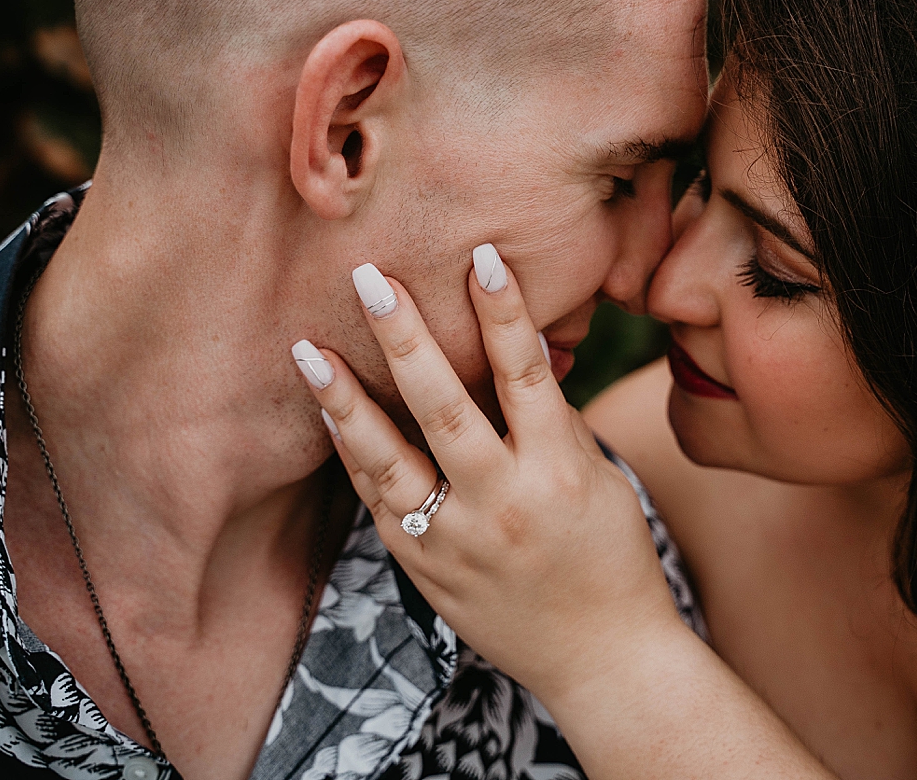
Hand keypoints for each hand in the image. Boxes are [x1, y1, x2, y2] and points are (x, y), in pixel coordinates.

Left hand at [291, 247, 686, 707]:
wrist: (603, 659)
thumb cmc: (610, 556)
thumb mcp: (598, 478)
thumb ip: (551, 422)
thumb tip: (514, 352)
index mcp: (560, 470)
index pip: (526, 375)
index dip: (503, 312)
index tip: (479, 256)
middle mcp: (505, 503)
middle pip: (444, 407)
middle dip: (403, 338)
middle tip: (368, 280)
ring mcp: (458, 542)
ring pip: (390, 460)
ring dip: (345, 401)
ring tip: (306, 349)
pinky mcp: (426, 572)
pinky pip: (380, 505)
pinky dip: (354, 456)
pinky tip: (330, 415)